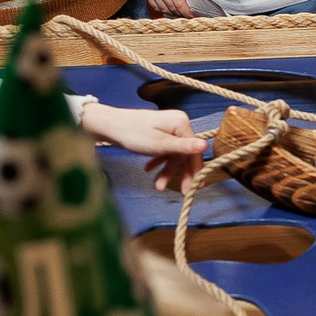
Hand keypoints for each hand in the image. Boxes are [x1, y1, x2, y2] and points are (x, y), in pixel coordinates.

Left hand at [81, 102, 207, 192]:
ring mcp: (169, 128)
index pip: (195, 150)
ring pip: (174, 154)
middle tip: (181, 192)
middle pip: (185, 153)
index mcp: (182, 123)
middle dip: (180, 173)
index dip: (195, 170)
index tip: (194, 188)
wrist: (110, 126)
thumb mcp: (160, 145)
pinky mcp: (160, 132)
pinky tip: (149, 170)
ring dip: (167, 170)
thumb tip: (205, 146)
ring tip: (157, 186)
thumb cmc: (134, 134)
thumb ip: (183, 147)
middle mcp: (178, 123)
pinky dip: (159, 161)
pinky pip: (165, 150)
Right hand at [144, 0, 195, 18]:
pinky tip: (168, 7)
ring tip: (178, 11)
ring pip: (163, 10)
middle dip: (180, 14)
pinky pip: (155, 7)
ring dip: (172, 13)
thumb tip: (187, 4)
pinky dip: (162, 9)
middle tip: (186, 14)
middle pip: (172, 9)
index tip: (191, 16)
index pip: (180, 5)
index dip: (186, 13)